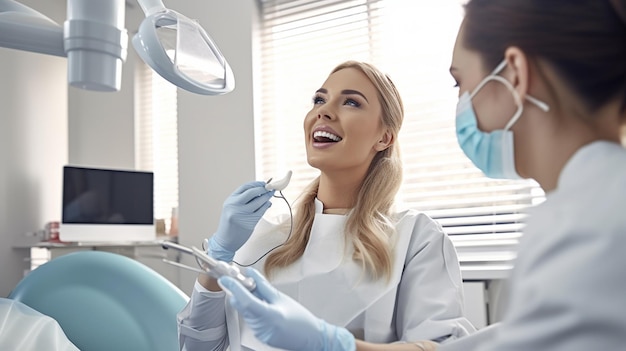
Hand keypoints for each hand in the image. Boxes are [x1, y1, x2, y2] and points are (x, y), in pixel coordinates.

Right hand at [208, 181, 273, 261]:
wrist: (225, 241)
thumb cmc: (230, 224)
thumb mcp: (232, 208)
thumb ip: (243, 200)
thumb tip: (260, 191)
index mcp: (230, 201)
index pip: (244, 187)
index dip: (256, 184)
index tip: (263, 183)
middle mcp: (235, 206)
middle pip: (252, 192)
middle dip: (263, 189)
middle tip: (270, 188)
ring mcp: (242, 214)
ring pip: (259, 202)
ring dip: (267, 197)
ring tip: (270, 196)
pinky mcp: (250, 222)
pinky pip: (261, 211)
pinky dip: (266, 206)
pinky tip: (267, 204)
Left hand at [218, 268, 355, 350]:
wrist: (311, 338)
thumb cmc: (301, 320)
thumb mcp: (282, 298)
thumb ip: (263, 286)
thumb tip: (251, 275)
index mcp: (270, 315)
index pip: (246, 300)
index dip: (234, 289)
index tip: (225, 279)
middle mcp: (262, 327)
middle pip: (243, 307)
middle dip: (239, 293)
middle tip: (240, 281)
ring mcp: (260, 334)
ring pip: (246, 313)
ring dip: (247, 301)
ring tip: (258, 294)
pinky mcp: (260, 336)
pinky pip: (251, 320)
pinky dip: (253, 311)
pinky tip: (262, 306)